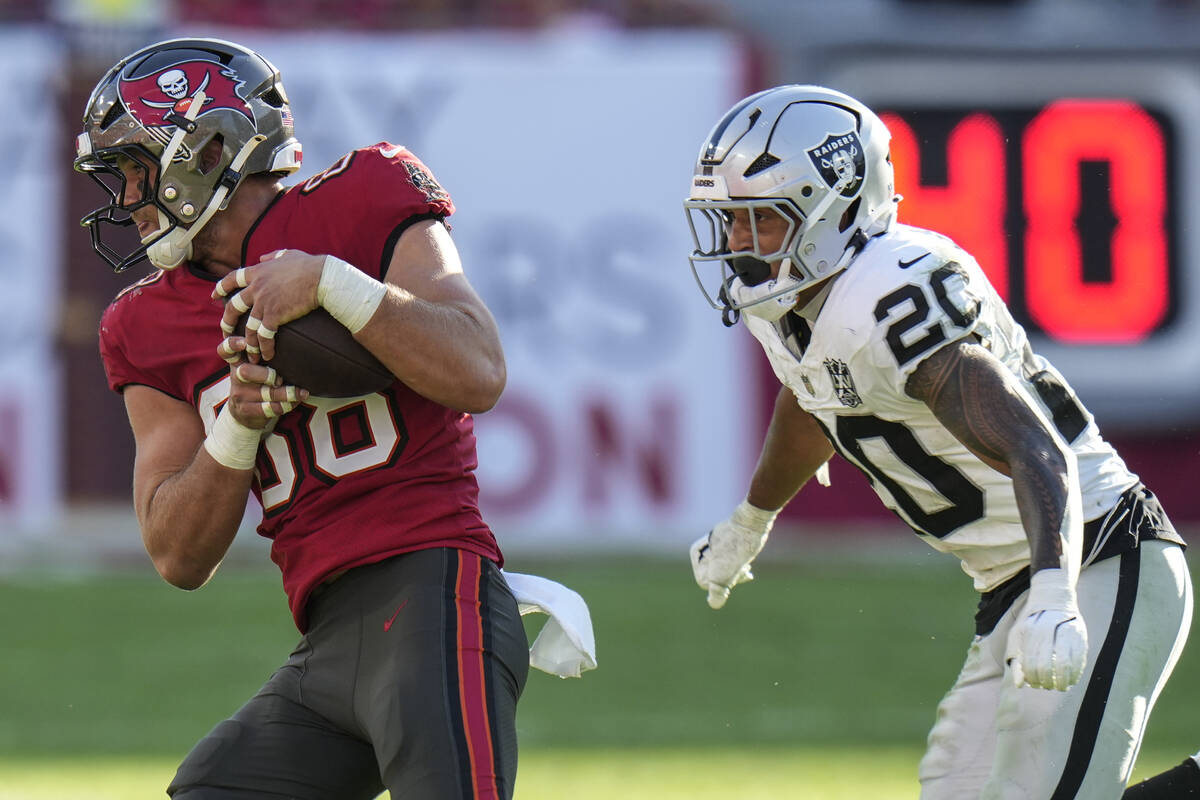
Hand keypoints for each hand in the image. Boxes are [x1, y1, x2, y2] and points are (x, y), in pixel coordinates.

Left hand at [212, 249, 323, 361]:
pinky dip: (265, 347)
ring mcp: (264, 302)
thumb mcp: (288, 254)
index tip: (214, 296)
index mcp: (258, 272)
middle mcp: (256, 288)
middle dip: (228, 322)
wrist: (321, 277)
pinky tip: (268, 355)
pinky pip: (264, 335)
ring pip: (248, 327)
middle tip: (227, 333)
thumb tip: (263, 258)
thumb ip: (273, 256)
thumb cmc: (310, 266)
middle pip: (234, 307)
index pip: (232, 279)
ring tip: (251, 354)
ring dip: (249, 343)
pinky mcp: (275, 315)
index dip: (221, 287)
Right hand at [216, 337, 307, 428]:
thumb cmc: (256, 381)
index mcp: (238, 361)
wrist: (244, 413)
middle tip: (280, 379)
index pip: (226, 350)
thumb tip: (292, 334)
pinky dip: (286, 405)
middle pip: (245, 371)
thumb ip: (263, 352)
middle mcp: (236, 376)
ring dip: (286, 393)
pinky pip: (269, 408)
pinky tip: (297, 401)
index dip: (232, 345)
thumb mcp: (253, 365)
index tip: (244, 343)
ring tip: (302, 392)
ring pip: (264, 392)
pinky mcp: (247, 409)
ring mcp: (240, 394)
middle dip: (266, 374)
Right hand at [690, 500, 777, 608]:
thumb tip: (714, 605)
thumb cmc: (737, 549)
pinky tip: (747, 565)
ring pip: (725, 572)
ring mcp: (716, 547)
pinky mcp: (729, 545)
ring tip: (746, 566)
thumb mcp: (726, 573)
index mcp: (695, 552)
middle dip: (730, 579)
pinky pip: (731, 563)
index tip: (733, 573)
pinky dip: (739, 567)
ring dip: (736, 573)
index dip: (722, 583)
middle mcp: (703, 549)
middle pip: (715, 577)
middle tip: (743, 570)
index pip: (706, 583)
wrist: (753, 525)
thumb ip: (718, 590)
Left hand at [1007, 568, 1087, 690]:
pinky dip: (1076, 673)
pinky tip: (1072, 680)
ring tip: (1059, 687)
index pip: (1031, 662)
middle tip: (1046, 687)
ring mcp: (1066, 632)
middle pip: (1047, 665)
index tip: (1033, 684)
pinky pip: (1080, 660)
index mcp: (1031, 631)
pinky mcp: (1081, 635)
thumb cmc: (1032, 622)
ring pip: (1065, 664)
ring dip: (1063, 681)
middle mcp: (1049, 631)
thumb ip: (1018, 660)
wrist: (1053, 598)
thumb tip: (1018, 685)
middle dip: (1046, 681)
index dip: (1032, 678)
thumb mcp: (1019, 636)